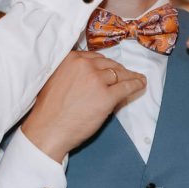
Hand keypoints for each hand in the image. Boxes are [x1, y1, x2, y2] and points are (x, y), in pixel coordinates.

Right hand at [21, 51, 145, 159]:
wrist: (48, 129)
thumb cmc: (48, 111)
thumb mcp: (55, 80)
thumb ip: (70, 73)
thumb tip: (87, 76)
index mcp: (70, 59)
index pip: (94, 57)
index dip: (104, 64)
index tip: (109, 68)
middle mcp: (84, 65)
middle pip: (108, 64)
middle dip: (117, 70)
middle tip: (124, 74)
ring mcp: (97, 80)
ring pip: (119, 74)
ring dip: (129, 77)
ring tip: (136, 79)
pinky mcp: (107, 96)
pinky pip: (127, 87)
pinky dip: (136, 85)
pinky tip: (141, 84)